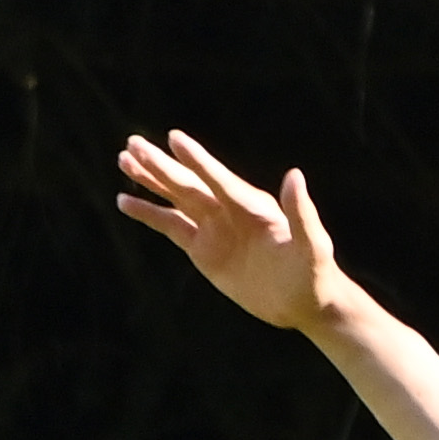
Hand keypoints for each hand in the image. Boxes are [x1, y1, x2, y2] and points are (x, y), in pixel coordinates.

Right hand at [112, 128, 343, 329]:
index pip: (218, 180)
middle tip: (133, 143)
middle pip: (189, 184)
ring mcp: (213, 229)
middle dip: (161, 165)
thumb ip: (301, 214)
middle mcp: (229, 211)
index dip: (197, 161)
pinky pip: (170, 227)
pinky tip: (126, 201)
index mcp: (253, 206)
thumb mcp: (313, 245)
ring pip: (175, 199)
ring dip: (150, 180)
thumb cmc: (314, 271)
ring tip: (123, 159)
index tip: (175, 138)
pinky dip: (148, 213)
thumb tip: (294, 176)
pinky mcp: (202, 250)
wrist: (304, 301)